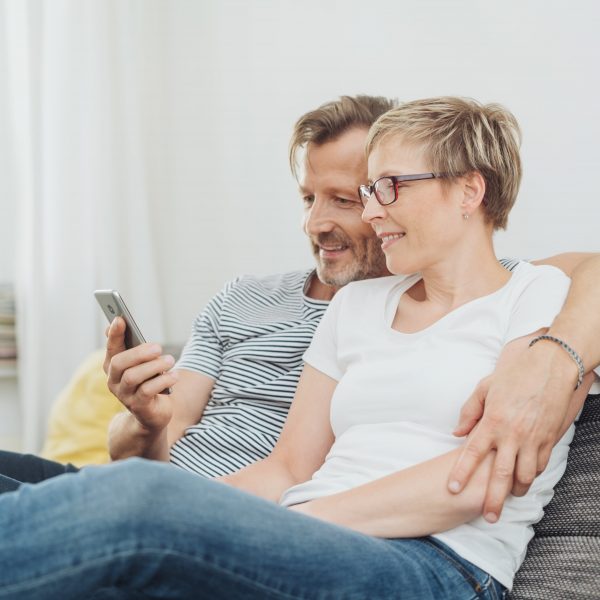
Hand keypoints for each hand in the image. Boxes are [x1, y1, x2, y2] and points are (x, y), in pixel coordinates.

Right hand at [103, 317, 178, 431]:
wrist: (152, 414)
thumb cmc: (148, 381)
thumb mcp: (142, 363)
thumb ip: (134, 346)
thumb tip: (119, 321)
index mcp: (113, 366)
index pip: (111, 348)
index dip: (114, 334)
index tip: (120, 319)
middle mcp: (114, 380)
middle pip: (119, 362)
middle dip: (139, 352)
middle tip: (158, 347)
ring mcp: (124, 395)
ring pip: (133, 376)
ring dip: (154, 366)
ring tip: (169, 360)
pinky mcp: (138, 406)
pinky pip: (148, 391)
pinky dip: (163, 380)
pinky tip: (174, 375)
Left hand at [447, 341, 585, 522]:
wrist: (553, 365)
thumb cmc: (515, 373)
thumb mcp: (485, 387)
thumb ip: (469, 411)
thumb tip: (457, 432)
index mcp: (492, 420)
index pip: (472, 452)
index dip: (461, 472)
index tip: (453, 488)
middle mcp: (512, 434)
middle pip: (500, 474)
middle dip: (493, 499)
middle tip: (488, 516)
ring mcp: (532, 438)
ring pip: (525, 475)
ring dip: (516, 490)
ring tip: (509, 499)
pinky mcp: (549, 439)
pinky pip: (540, 464)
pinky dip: (532, 475)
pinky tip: (526, 480)